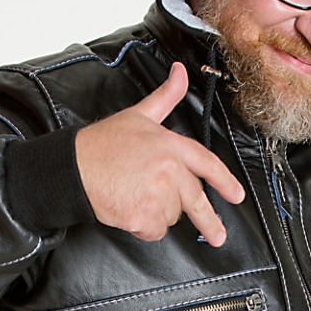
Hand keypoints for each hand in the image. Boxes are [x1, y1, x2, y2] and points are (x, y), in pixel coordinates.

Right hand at [75, 62, 244, 245]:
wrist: (74, 167)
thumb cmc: (102, 144)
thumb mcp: (138, 115)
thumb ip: (166, 97)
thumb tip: (180, 73)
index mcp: (171, 145)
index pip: (207, 164)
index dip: (225, 182)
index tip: (236, 196)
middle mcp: (169, 170)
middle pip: (196, 201)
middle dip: (209, 222)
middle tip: (218, 236)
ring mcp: (157, 194)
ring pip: (172, 216)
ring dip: (158, 213)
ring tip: (136, 197)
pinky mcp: (143, 216)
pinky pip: (154, 230)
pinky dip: (144, 227)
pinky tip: (130, 210)